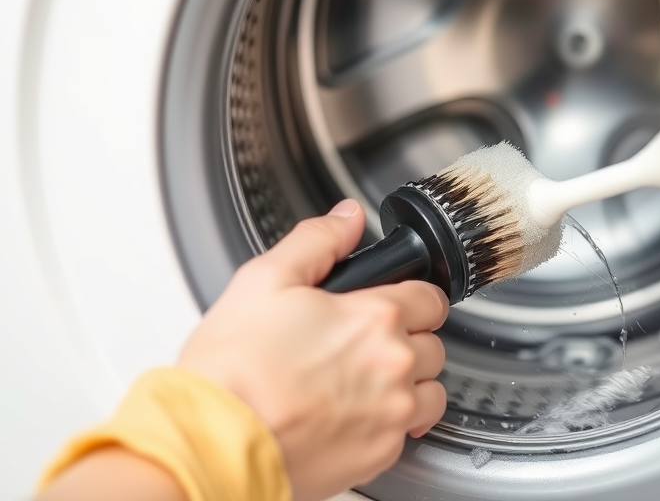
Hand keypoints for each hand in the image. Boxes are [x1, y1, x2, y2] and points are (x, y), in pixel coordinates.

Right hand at [177, 199, 448, 500]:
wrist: (214, 443)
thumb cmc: (231, 370)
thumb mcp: (264, 281)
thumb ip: (316, 242)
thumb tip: (347, 217)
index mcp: (375, 316)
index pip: (430, 298)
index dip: (411, 298)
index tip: (392, 306)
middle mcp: (394, 364)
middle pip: (433, 345)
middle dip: (407, 341)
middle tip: (363, 348)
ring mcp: (392, 412)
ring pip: (431, 392)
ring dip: (410, 385)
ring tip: (365, 386)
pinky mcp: (381, 454)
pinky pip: (409, 433)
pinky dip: (391, 425)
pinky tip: (353, 418)